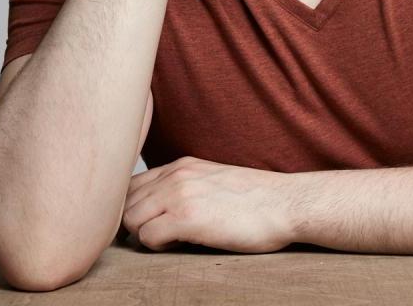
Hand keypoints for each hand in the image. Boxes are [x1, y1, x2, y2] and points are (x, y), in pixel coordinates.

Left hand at [121, 156, 296, 252]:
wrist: (285, 203)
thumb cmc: (255, 199)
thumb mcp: (213, 180)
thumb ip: (185, 186)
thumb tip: (158, 210)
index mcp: (181, 165)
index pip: (132, 184)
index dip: (135, 207)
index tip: (149, 222)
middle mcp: (176, 175)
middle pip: (127, 203)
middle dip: (136, 224)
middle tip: (160, 236)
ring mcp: (180, 194)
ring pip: (131, 220)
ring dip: (145, 236)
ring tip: (171, 241)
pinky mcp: (187, 218)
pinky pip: (147, 238)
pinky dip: (157, 248)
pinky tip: (181, 245)